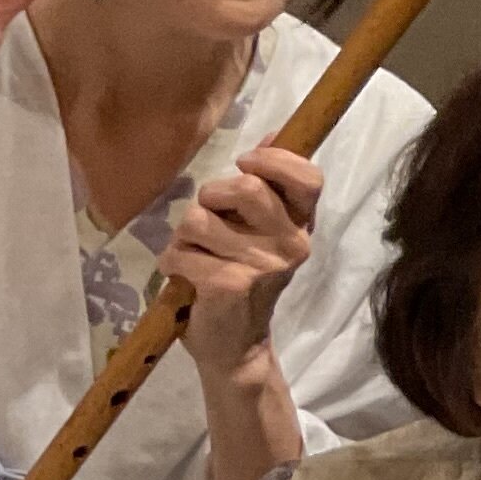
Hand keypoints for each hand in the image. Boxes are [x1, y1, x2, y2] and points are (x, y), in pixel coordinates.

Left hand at [166, 147, 321, 374]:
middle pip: (245, 187)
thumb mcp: (263, 232)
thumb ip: (270, 185)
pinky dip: (172, 263)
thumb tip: (275, 133)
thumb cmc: (245, 279)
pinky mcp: (229, 285)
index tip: (246, 165)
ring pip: (199, 219)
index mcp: (301, 226)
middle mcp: (291, 244)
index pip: (308, 177)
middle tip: (209, 222)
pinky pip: (180, 252)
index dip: (274, 160)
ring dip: (184, 236)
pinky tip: (186, 279)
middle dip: (211, 196)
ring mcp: (262, 267)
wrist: (236, 346)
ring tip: (196, 256)